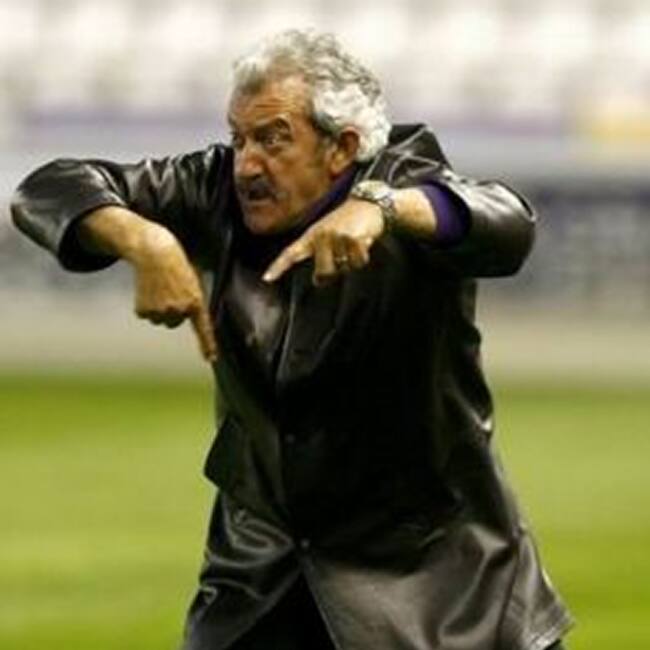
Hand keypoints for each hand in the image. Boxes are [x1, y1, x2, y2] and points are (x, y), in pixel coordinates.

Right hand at [130, 226, 216, 362]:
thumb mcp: (193, 282)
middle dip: (172, 310)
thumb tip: (194, 315)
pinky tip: (148, 289)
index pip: (203, 328)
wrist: (155, 253)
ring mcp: (161, 311)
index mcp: (195, 302)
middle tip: (170, 291)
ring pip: (159, 319)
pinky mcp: (144, 310)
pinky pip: (145, 315)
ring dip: (159, 307)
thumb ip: (194, 302)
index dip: (207, 345)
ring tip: (160, 288)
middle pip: (174, 323)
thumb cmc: (177, 266)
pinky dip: (145, 304)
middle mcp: (179, 310)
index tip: (211, 358)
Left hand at [263, 198, 384, 285]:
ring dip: (351, 262)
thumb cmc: (346, 223)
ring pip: (343, 268)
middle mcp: (320, 236)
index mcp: (310, 236)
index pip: (290, 253)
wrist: (366, 204)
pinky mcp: (352, 238)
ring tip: (352, 246)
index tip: (267, 279)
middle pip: (323, 272)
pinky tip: (363, 243)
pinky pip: (358, 262)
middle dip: (333, 273)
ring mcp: (336, 237)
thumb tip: (319, 281)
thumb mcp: (327, 234)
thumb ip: (320, 256)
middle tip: (341, 260)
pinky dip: (363, 257)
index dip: (278, 267)